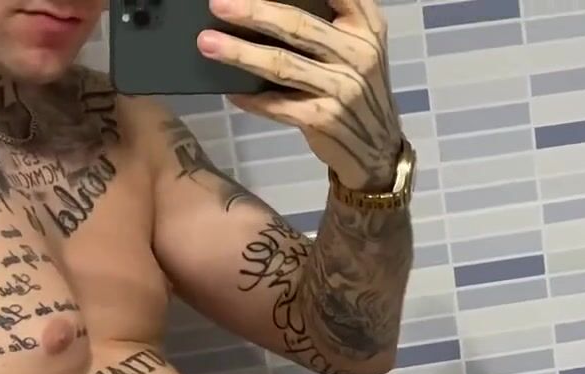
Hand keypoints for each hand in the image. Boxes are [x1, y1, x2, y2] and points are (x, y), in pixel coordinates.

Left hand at [199, 0, 404, 191]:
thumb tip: (263, 7)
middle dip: (254, 13)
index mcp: (366, 25)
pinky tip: (231, 91)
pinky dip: (252, 99)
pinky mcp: (325, 119)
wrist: (377, 149)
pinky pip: (278, 105)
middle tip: (217, 5)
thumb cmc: (356, 87)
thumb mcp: (356, 46)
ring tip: (208, 43)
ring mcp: (344, 89)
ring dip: (241, 54)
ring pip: (283, 65)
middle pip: (298, 26)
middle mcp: (359, 53)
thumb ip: (326, 22)